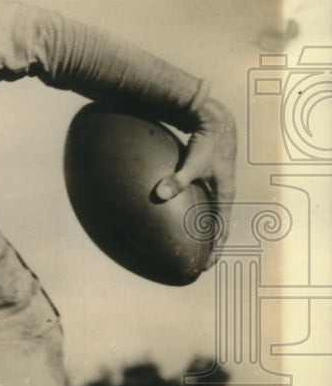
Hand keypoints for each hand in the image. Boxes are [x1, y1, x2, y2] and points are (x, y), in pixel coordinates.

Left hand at [154, 97, 236, 254]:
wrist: (216, 120)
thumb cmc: (207, 143)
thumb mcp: (193, 163)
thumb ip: (177, 180)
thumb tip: (160, 194)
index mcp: (224, 193)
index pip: (222, 228)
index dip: (216, 248)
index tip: (208, 264)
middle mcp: (223, 191)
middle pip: (218, 224)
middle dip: (211, 244)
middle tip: (201, 261)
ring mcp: (217, 183)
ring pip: (212, 213)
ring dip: (204, 229)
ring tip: (194, 243)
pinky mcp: (208, 175)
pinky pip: (204, 200)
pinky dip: (197, 212)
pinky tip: (183, 214)